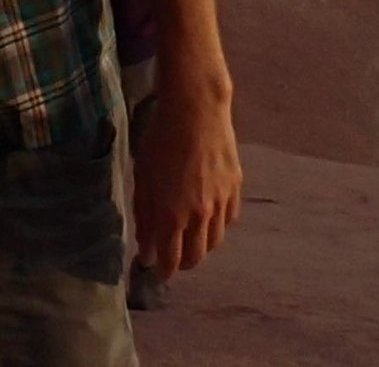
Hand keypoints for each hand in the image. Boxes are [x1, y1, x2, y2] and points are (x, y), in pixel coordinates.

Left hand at [131, 75, 241, 278]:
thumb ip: (144, 216)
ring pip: (215, 241)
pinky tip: (209, 214)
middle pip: (196, 257)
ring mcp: (221, 203)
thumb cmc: (160, 138)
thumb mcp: (142, 176)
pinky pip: (229, 219)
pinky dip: (218, 223)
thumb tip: (145, 249)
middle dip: (183, 262)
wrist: (196, 108)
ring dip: (201, 245)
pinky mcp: (236, 188)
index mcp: (172, 214)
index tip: (156, 270)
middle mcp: (200, 216)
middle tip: (173, 256)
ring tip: (190, 237)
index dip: (163, 271)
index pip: (171, 260)